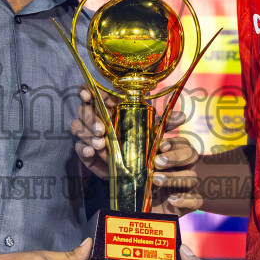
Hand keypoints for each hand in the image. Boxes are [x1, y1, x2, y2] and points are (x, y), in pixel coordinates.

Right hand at [72, 88, 201, 215]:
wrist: (133, 168)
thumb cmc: (142, 141)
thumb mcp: (154, 131)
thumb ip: (165, 124)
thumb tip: (182, 117)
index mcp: (109, 106)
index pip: (92, 92)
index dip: (86, 91)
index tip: (87, 95)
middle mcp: (96, 117)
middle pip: (83, 109)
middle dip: (90, 118)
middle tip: (102, 130)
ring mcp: (88, 134)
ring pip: (77, 127)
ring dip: (87, 134)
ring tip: (100, 144)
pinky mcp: (85, 151)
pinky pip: (78, 147)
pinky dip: (83, 149)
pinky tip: (91, 152)